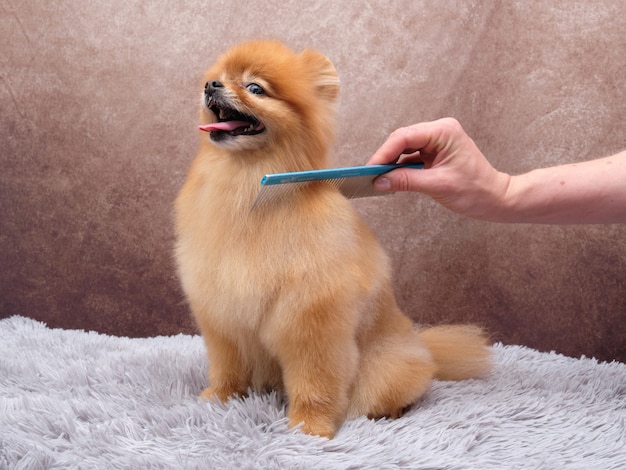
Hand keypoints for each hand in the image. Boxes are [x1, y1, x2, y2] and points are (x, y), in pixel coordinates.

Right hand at [367, 118, 511, 220]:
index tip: (370, 168)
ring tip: (378, 178)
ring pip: (404, 148)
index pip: (405, 137)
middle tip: (370, 175)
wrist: (495, 199)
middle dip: (385, 158)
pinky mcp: (434, 153)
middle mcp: (439, 131)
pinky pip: (411, 157)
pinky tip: (391, 178)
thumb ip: (405, 181)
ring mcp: (437, 142)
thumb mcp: (437, 185)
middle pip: (402, 140)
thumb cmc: (475, 191)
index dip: (384, 153)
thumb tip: (379, 181)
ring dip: (392, 163)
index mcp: (444, 132)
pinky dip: (400, 168)